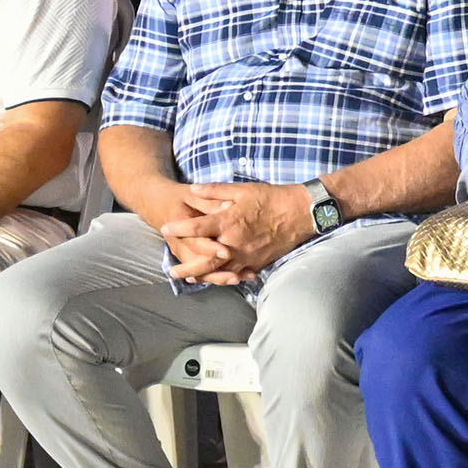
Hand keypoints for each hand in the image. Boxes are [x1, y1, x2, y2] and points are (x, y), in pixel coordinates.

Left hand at [169, 182, 318, 283]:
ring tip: (190, 278)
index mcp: (228, 221)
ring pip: (220, 271)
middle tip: (172, 271)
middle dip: (186, 267)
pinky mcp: (258, 261)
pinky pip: (239, 273)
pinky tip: (219, 278)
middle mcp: (234, 242)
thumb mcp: (243, 189)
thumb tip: (194, 189)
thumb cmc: (272, 198)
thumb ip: (216, 190)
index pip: (196, 228)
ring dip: (203, 275)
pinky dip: (226, 276)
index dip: (178, 229)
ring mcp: (247, 255)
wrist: (302, 213)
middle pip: (204, 260)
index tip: (165, 229)